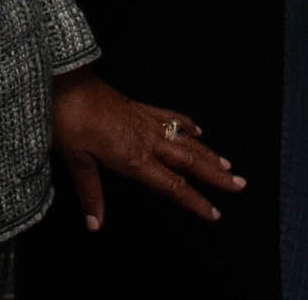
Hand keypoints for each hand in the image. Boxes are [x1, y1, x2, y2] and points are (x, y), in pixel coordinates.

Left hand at [50, 69, 242, 229]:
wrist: (66, 82)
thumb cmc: (69, 121)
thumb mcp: (76, 162)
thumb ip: (91, 193)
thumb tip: (96, 225)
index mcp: (133, 158)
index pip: (172, 185)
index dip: (195, 201)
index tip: (215, 213)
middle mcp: (146, 140)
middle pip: (190, 161)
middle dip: (216, 176)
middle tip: (240, 185)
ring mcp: (145, 122)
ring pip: (185, 140)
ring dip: (209, 153)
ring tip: (228, 164)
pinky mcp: (139, 107)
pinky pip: (169, 117)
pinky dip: (187, 124)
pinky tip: (198, 129)